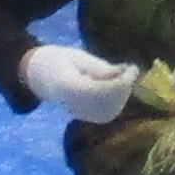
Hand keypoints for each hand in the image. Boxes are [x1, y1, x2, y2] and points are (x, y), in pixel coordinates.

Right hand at [22, 44, 142, 116]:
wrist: (42, 77)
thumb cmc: (60, 60)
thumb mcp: (78, 57)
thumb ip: (99, 68)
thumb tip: (122, 73)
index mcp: (67, 86)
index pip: (100, 90)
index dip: (120, 82)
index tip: (132, 67)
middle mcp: (73, 105)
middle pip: (108, 103)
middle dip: (124, 87)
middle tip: (130, 68)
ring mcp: (80, 114)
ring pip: (111, 110)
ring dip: (124, 93)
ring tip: (124, 74)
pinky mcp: (87, 117)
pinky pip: (109, 112)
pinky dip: (119, 99)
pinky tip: (119, 84)